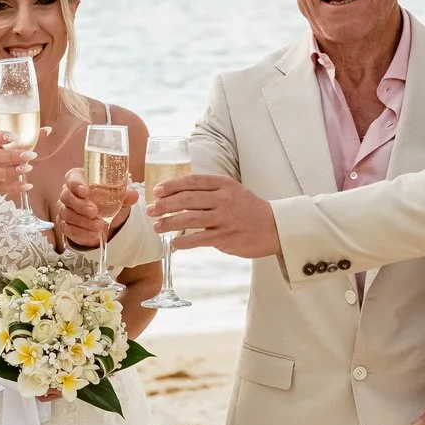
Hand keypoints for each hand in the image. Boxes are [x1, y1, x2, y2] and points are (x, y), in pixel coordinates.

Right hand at [55, 170, 126, 248]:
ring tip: (98, 226)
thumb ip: (124, 194)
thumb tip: (133, 195)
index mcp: (79, 179)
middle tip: (94, 212)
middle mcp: (68, 193)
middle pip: (67, 197)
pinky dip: (81, 232)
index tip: (85, 191)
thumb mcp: (117, 196)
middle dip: (80, 205)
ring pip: (67, 214)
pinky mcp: (65, 225)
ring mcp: (64, 209)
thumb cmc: (107, 201)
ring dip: (83, 221)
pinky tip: (93, 234)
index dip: (76, 184)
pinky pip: (68, 229)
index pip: (72, 178)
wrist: (104, 220)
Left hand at [147, 170, 278, 258]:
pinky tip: (173, 244)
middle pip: (187, 199)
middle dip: (164, 205)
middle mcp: (223, 199)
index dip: (172, 185)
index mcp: (224, 184)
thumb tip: (179, 193)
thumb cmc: (248, 209)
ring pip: (189, 219)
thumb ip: (210, 190)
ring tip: (157, 226)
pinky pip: (198, 239)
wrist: (274, 227)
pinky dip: (183, 242)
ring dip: (169, 223)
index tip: (157, 191)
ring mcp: (224, 218)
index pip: (192, 181)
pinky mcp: (225, 237)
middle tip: (150, 210)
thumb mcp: (232, 190)